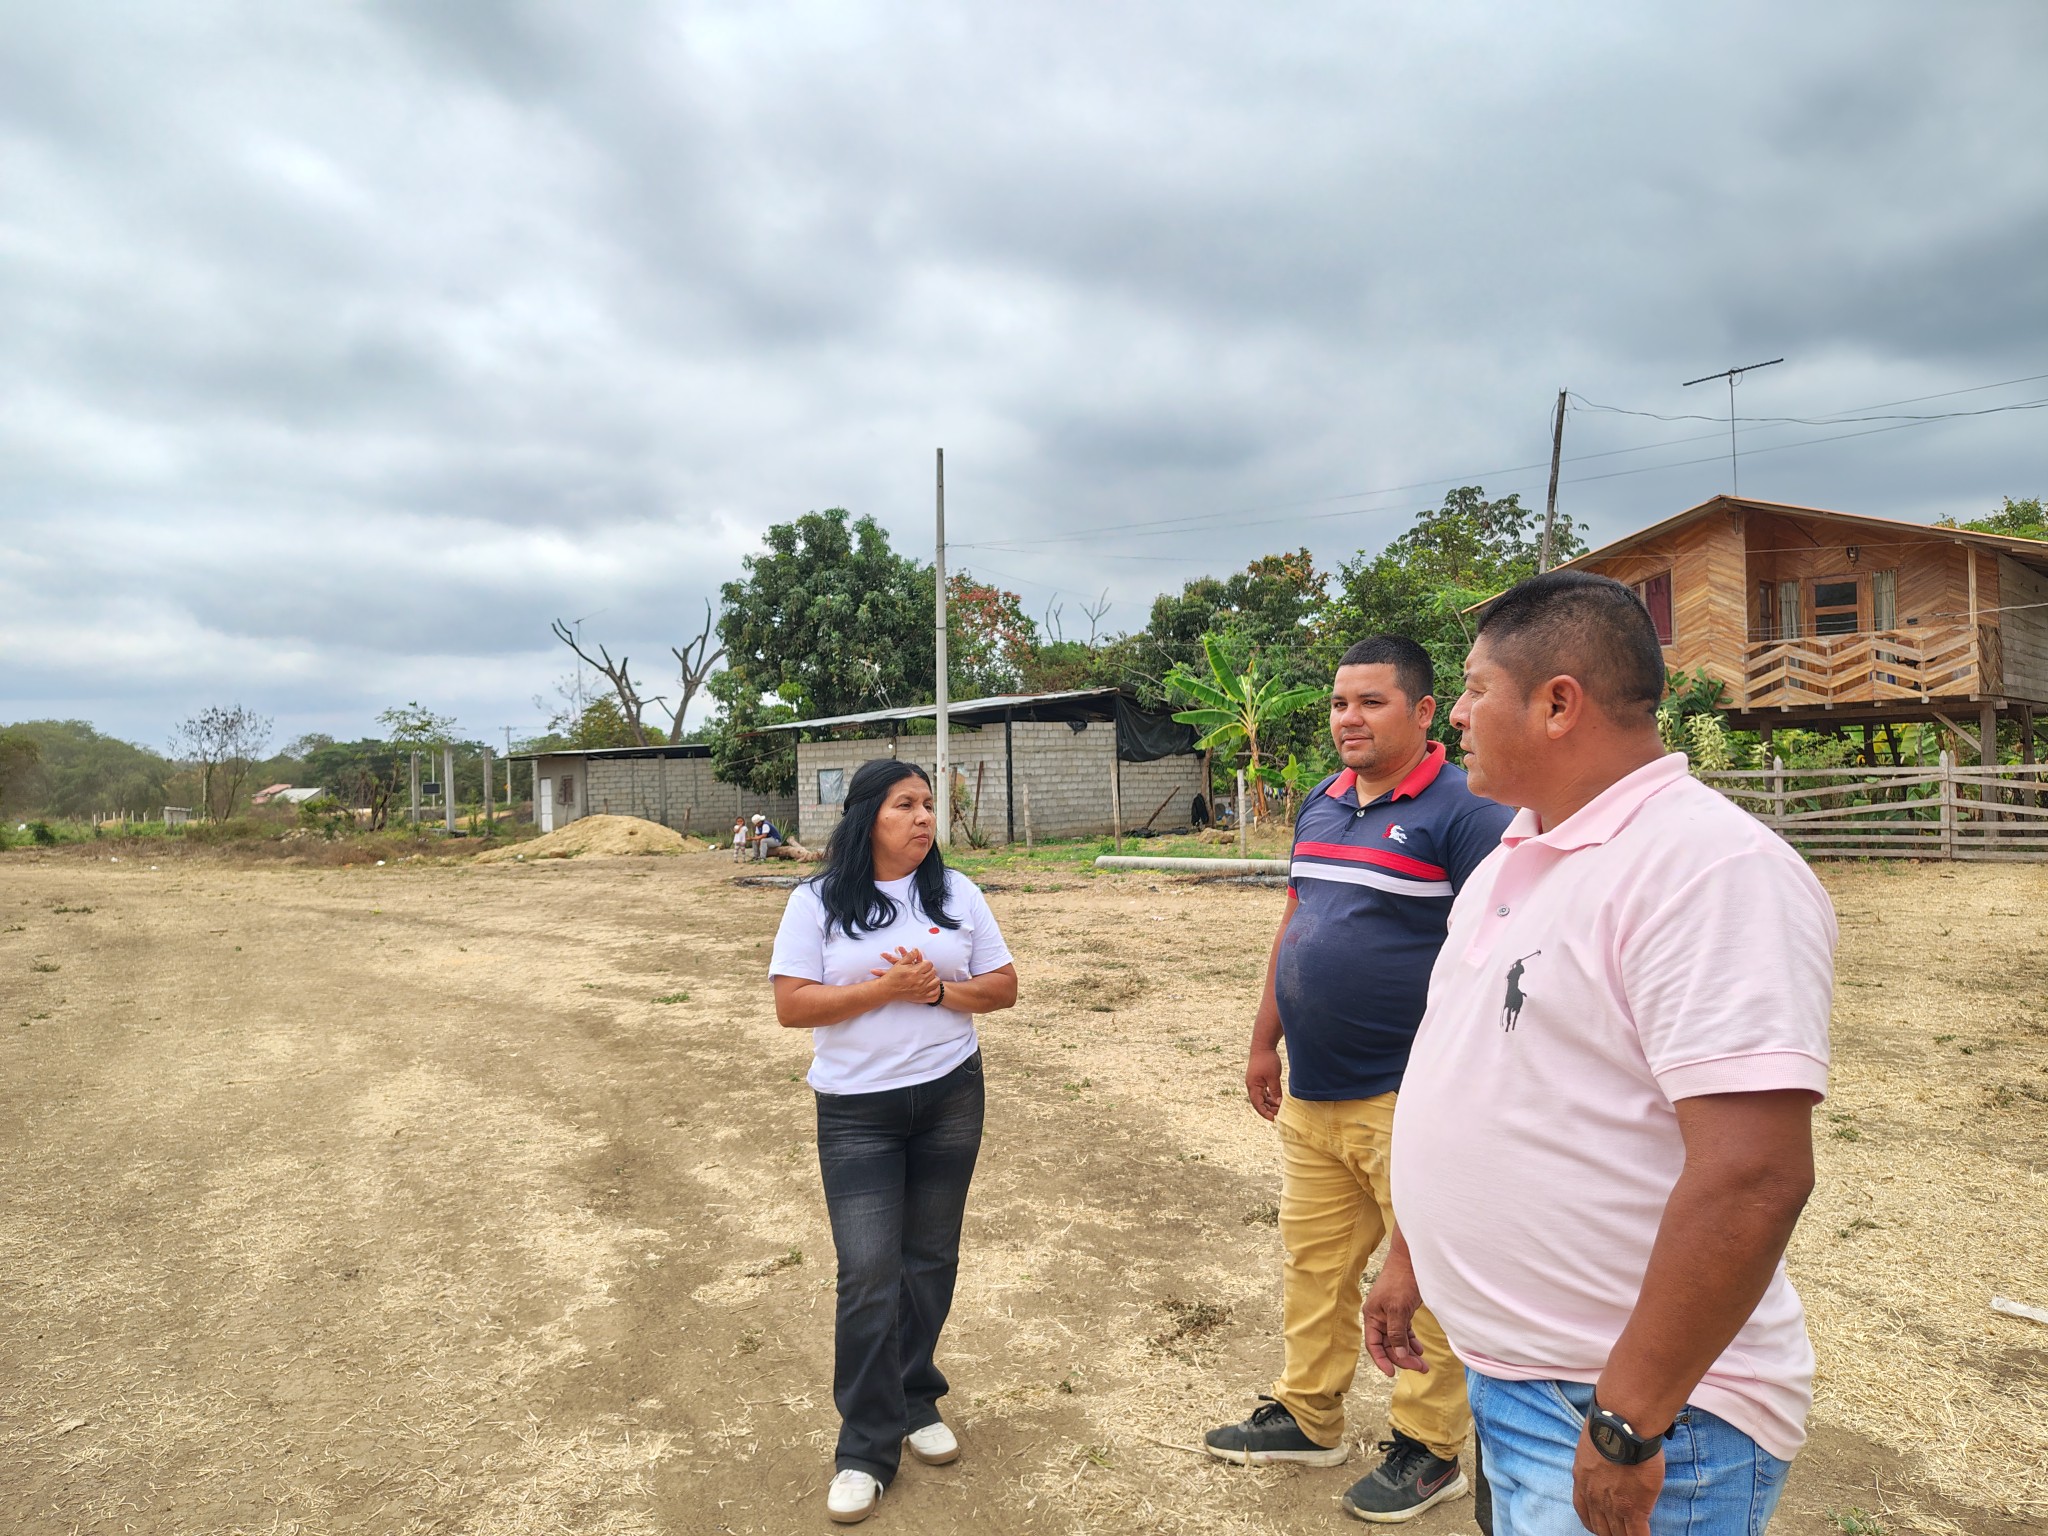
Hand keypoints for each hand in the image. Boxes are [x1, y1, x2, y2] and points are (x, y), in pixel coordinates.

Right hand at [871, 946, 941, 1003]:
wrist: (888, 990)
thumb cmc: (893, 976)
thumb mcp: (900, 963)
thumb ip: (909, 956)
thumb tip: (916, 950)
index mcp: (915, 971)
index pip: (929, 964)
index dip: (926, 963)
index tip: (922, 965)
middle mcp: (920, 981)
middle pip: (933, 972)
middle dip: (929, 970)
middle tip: (924, 970)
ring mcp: (922, 990)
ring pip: (936, 981)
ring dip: (933, 978)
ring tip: (927, 977)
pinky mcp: (922, 997)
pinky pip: (934, 993)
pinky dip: (934, 989)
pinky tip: (929, 986)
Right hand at [1245, 1045, 1282, 1119]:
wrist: (1263, 1046)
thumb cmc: (1267, 1060)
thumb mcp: (1274, 1077)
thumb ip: (1275, 1091)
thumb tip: (1279, 1104)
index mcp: (1252, 1086)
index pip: (1257, 1104)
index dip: (1264, 1113)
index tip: (1273, 1119)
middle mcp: (1251, 1085)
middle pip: (1258, 1102)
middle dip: (1268, 1109)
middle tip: (1279, 1115)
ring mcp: (1254, 1082)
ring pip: (1261, 1098)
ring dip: (1269, 1104)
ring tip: (1279, 1108)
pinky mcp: (1258, 1079)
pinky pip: (1262, 1092)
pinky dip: (1269, 1097)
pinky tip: (1276, 1100)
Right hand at [1361, 1241, 1428, 1376]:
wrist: (1411, 1260)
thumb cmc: (1401, 1281)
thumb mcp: (1398, 1309)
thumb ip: (1397, 1334)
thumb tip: (1400, 1356)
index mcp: (1372, 1316)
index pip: (1373, 1345)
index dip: (1382, 1360)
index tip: (1392, 1373)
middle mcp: (1379, 1317)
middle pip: (1388, 1345)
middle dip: (1402, 1358)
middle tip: (1420, 1368)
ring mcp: (1390, 1314)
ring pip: (1397, 1341)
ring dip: (1409, 1353)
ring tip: (1424, 1364)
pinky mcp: (1401, 1311)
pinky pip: (1404, 1332)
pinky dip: (1411, 1342)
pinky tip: (1419, 1349)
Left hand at [1573, 1425, 1662, 1535]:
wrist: (1622, 1427)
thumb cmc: (1610, 1426)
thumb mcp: (1593, 1445)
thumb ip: (1597, 1461)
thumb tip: (1609, 1459)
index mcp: (1582, 1481)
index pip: (1584, 1512)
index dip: (1593, 1523)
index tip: (1600, 1526)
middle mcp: (1594, 1497)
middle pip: (1601, 1528)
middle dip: (1609, 1533)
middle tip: (1619, 1533)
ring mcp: (1614, 1506)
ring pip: (1618, 1534)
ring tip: (1631, 1535)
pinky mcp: (1635, 1509)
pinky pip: (1638, 1534)